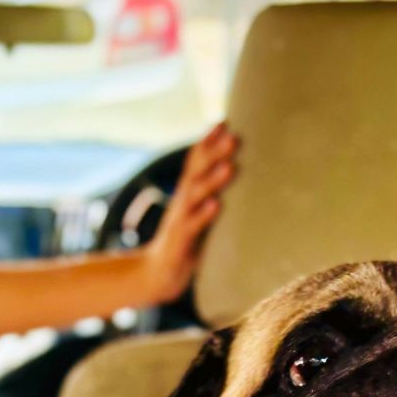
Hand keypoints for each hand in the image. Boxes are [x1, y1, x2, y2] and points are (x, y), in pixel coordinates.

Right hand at [140, 122, 238, 303]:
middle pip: (197, 171)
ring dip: (213, 180)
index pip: (196, 161)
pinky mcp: (180, 242)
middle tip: (233, 136)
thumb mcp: (199, 214)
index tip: (225, 121)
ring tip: (230, 166)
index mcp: (188, 193)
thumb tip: (239, 175)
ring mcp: (180, 220)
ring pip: (195, 196)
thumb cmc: (185, 242)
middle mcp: (182, 202)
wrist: (156, 275)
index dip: (208, 141)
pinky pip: (193, 226)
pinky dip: (204, 214)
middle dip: (214, 152)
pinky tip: (216, 204)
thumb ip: (213, 194)